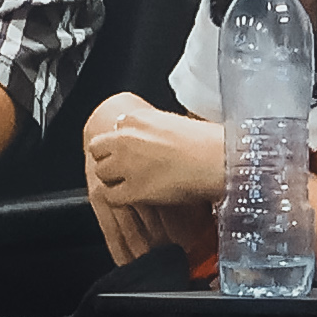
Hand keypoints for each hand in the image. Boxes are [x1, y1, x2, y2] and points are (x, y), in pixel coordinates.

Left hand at [82, 93, 220, 210]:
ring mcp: (126, 165)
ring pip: (101, 173)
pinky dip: (119, 199)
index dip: (122, 142)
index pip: (114, 128)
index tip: (132, 150)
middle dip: (108, 159)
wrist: (218, 162)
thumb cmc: (209, 143)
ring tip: (132, 184)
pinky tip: (134, 198)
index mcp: (138, 118)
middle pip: (98, 149)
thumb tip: (154, 139)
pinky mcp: (132, 190)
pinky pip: (110, 196)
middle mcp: (126, 139)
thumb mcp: (179, 123)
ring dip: (113, 179)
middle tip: (124, 168)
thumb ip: (157, 129)